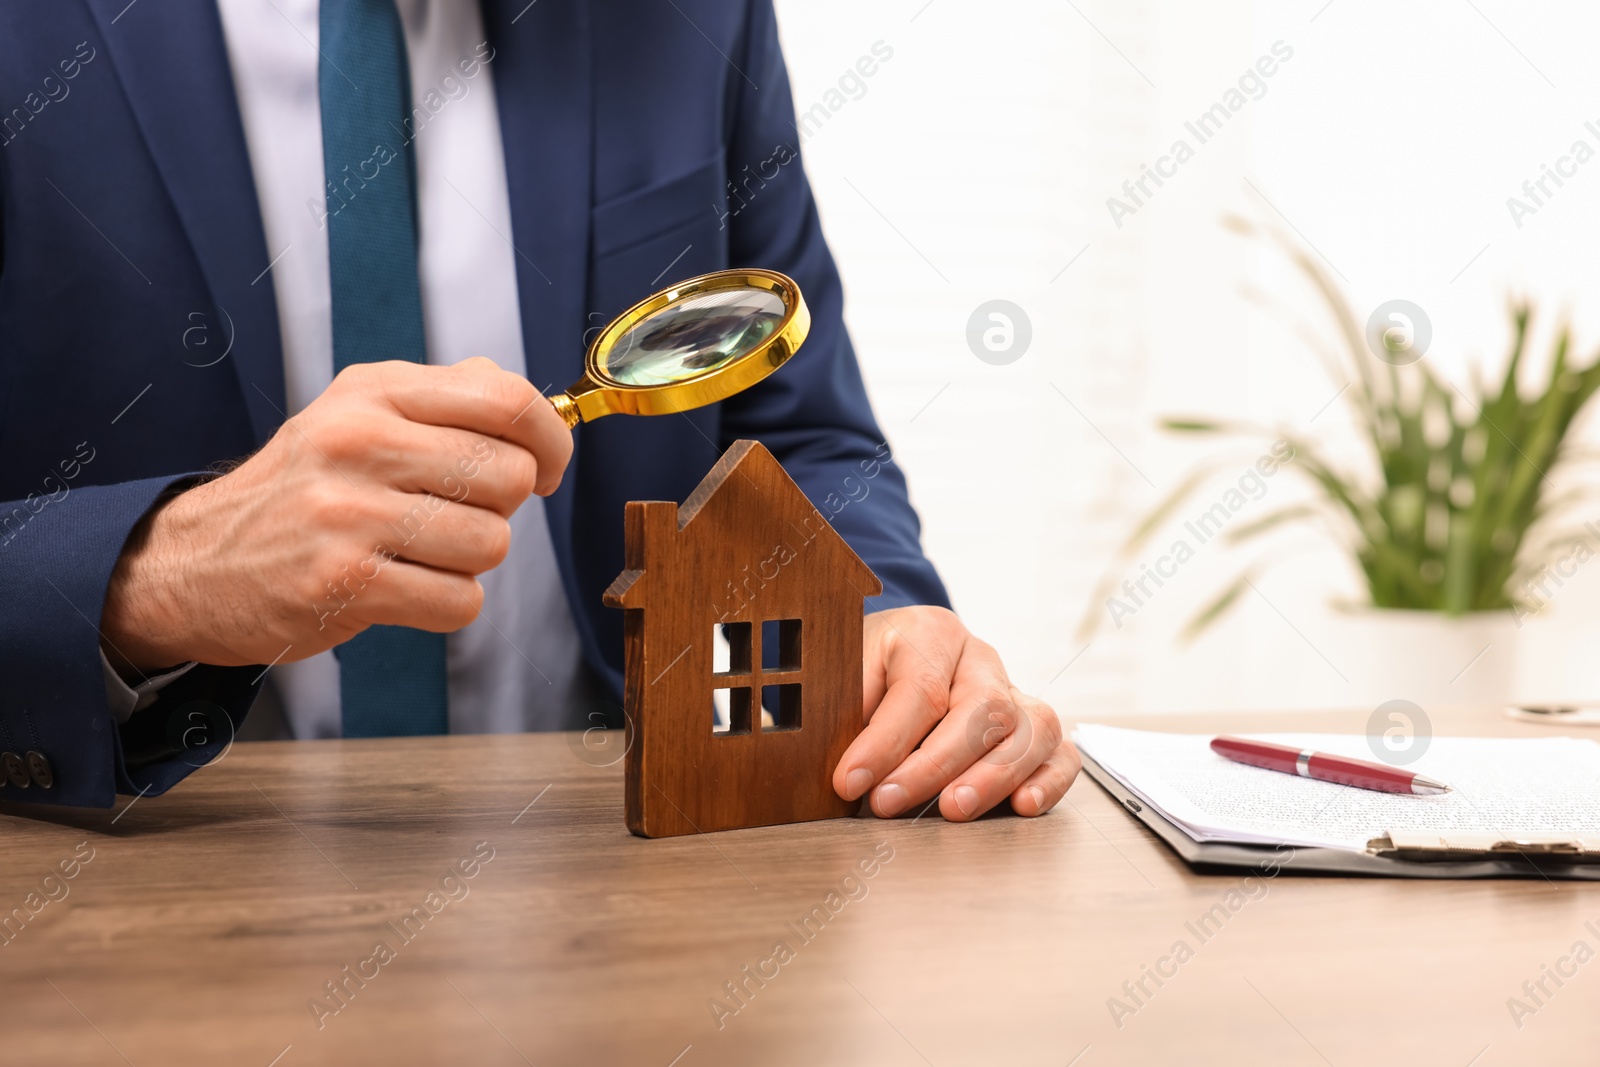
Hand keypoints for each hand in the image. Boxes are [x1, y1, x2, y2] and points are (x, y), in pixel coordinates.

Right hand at [101, 358, 571, 671]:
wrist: (195, 564)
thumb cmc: (302, 489)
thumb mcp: (359, 414)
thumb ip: (448, 401)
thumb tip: (537, 413)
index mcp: (374, 392)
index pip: (507, 400)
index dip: (550, 440)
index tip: (546, 467)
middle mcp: (359, 442)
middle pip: (509, 475)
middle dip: (502, 507)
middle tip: (458, 514)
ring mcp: (348, 513)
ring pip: (491, 543)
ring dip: (471, 560)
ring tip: (420, 552)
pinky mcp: (345, 582)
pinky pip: (460, 600)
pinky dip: (448, 604)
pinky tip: (404, 587)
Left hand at [832, 606, 1079, 821]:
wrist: (897, 657)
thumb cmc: (867, 672)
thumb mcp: (843, 672)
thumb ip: (842, 709)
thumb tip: (842, 769)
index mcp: (931, 632)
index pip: (920, 688)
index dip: (884, 741)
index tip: (850, 782)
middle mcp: (981, 659)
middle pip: (983, 707)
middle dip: (936, 764)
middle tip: (889, 803)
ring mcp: (1016, 692)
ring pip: (1031, 728)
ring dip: (994, 777)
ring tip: (952, 811)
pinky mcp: (1035, 729)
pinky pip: (1061, 752)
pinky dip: (1049, 780)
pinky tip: (1023, 806)